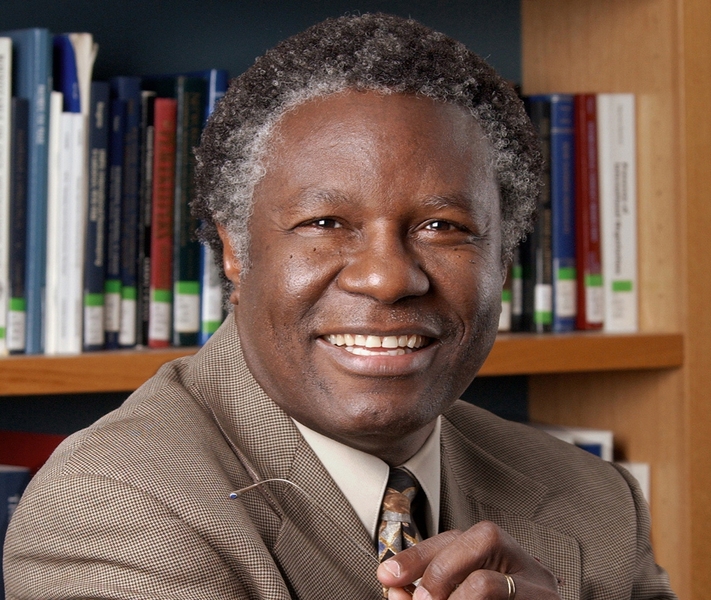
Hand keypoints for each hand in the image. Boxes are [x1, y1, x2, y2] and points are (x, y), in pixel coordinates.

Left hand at [376, 521, 560, 598]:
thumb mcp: (461, 593)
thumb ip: (429, 591)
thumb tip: (394, 590)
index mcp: (503, 556)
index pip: (457, 538)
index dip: (416, 555)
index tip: (387, 575)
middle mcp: (527, 566)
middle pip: (482, 539)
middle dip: (438, 571)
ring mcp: (541, 591)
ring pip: (485, 582)